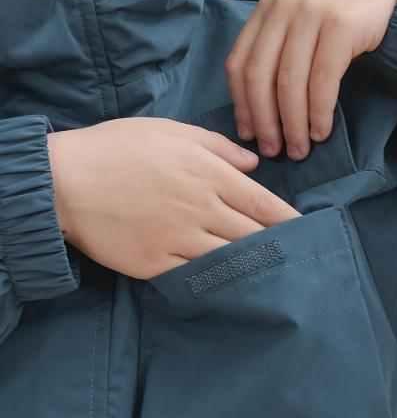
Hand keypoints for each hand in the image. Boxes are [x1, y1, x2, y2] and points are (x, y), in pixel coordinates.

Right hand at [47, 117, 300, 278]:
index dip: (290, 220)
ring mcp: (180, 240)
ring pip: (232, 259)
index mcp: (208, 174)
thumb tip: (254, 163)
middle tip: (303, 258)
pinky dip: (220, 281)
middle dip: (281, 246)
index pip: (263, 203)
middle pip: (254, 234)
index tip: (309, 230)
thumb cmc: (118, 148)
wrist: (66, 182)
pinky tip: (235, 286)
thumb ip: (218, 146)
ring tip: (278, 275)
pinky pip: (198, 277)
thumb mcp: (170, 131)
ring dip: (256, 267)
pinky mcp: (158, 264)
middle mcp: (201, 209)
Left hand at [225, 0, 396, 159]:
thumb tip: (259, 112)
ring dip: (293, 124)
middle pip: (259, 76)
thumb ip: (280, 52)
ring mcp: (313, 12)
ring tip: (299, 149)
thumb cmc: (347, 16)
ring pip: (289, 82)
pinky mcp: (342, 25)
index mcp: (268, 7)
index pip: (238, 64)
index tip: (248, 135)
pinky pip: (322, 80)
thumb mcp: (303, 24)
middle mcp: (285, 6)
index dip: (241, 105)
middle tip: (273, 151)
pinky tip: (321, 132)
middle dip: (264, 122)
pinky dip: (319, 112)